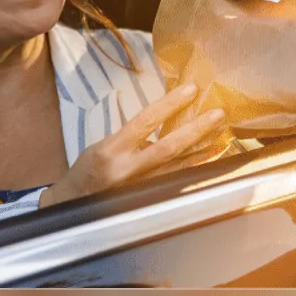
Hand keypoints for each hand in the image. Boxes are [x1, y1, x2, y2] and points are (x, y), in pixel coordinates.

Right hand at [38, 84, 224, 207]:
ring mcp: (139, 187)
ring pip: (178, 167)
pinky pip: (176, 181)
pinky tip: (211, 159)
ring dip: (204, 151)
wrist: (71, 206)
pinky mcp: (147, 199)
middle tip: (219, 114)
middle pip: (169, 147)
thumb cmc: (87, 171)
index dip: (169, 104)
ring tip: (224, 136)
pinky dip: (195, 169)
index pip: (144, 121)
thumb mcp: (101, 146)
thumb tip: (164, 120)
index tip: (191, 89)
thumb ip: (131, 137)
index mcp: (111, 150)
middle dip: (196, 129)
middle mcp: (127, 169)